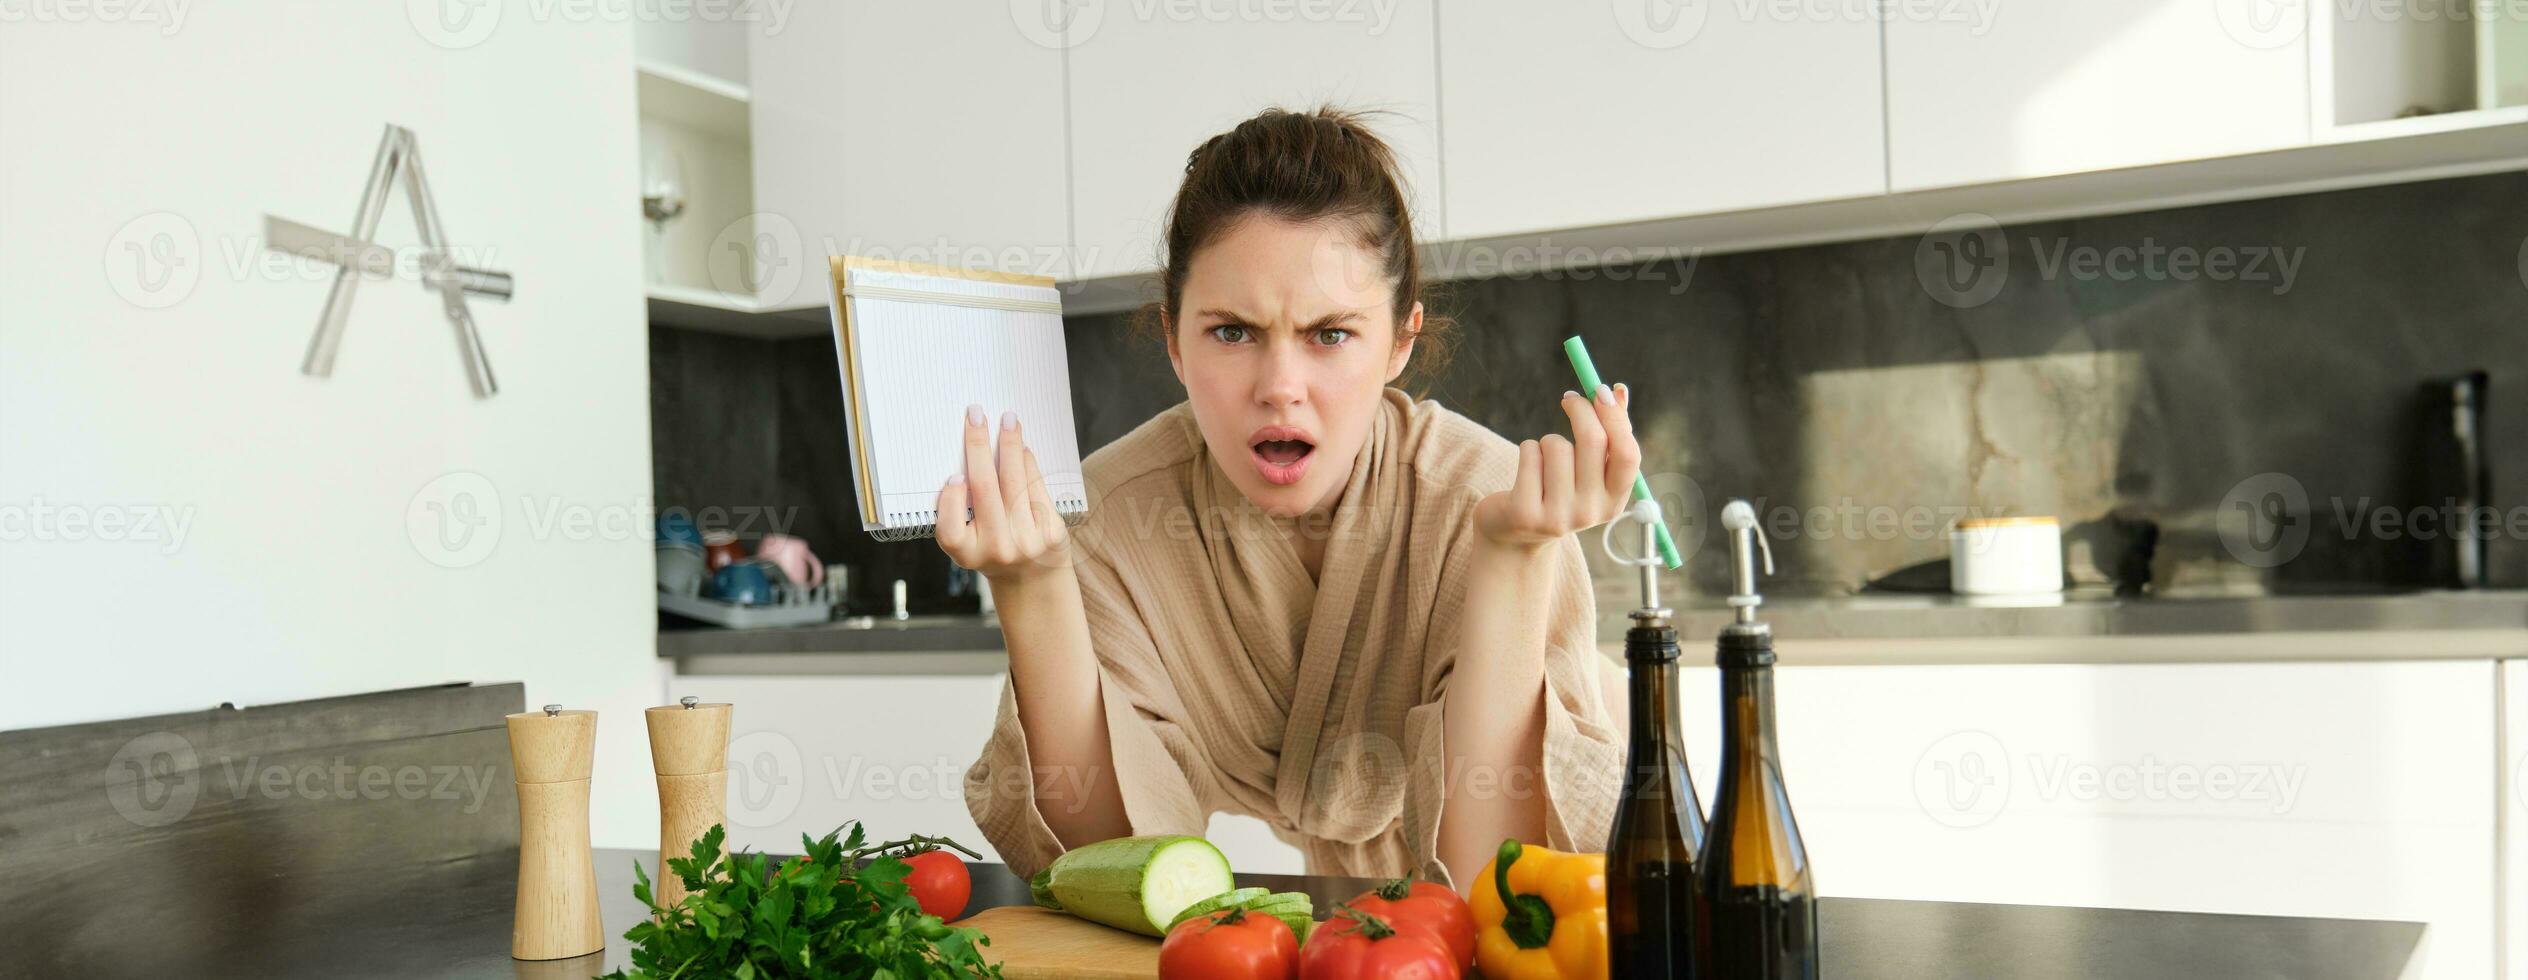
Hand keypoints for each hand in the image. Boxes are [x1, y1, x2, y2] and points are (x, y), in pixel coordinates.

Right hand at [936, 405, 1069, 582]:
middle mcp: (997, 549)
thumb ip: (960, 510)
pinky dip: (1028, 462)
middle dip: (978, 447)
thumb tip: (968, 453)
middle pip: (984, 489)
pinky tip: (1022, 446)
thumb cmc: (992, 549)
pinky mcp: (1051, 531)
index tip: (954, 475)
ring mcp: (1027, 541)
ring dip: (1010, 445)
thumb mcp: (968, 542)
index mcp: (967, 554)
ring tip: (1007, 420)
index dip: (950, 500)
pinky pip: (1036, 486)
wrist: (1033, 579)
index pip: (950, 528)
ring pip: (1015, 481)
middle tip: (976, 415)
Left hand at [1473, 383, 1638, 551]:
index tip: (1601, 390)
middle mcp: (1590, 513)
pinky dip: (1527, 449)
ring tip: (1543, 460)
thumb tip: (1619, 390)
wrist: (1515, 535)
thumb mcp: (1588, 470)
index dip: (1615, 418)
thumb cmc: (1558, 491)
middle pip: (1593, 441)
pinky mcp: (1525, 513)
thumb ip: (1609, 432)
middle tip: (1569, 398)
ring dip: (1546, 441)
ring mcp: (1558, 516)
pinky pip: (1529, 453)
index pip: (1627, 454)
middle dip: (1580, 409)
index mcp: (1614, 503)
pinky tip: (1527, 470)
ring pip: (1556, 444)